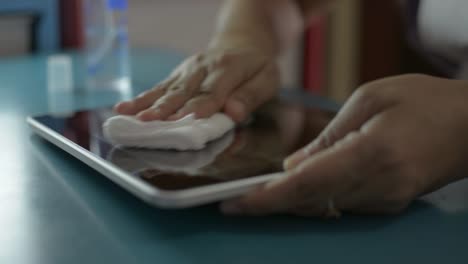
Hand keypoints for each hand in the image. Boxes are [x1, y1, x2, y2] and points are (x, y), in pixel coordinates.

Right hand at [114, 47, 279, 122]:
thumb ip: (251, 96)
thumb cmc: (256, 67)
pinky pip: (159, 87)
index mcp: (229, 68)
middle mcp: (204, 67)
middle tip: (149, 122)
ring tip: (127, 115)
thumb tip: (233, 113)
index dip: (200, 106)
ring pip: (167, 89)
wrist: (241, 43)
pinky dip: (142, 98)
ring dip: (147, 104)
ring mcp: (188, 70)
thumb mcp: (267, 79)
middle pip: (184, 91)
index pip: (213, 91)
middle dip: (166, 108)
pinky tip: (125, 107)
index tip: (187, 120)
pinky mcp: (178, 74)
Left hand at [221, 74, 467, 216]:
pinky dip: (317, 196)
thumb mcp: (370, 99)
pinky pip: (343, 204)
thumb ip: (328, 136)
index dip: (267, 198)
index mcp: (372, 154)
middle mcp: (379, 186)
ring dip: (292, 199)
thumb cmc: (424, 101)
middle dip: (272, 202)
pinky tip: (305, 184)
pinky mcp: (390, 205)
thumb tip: (293, 166)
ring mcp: (386, 201)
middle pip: (311, 202)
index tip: (236, 204)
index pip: (308, 186)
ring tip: (264, 190)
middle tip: (239, 199)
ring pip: (325, 207)